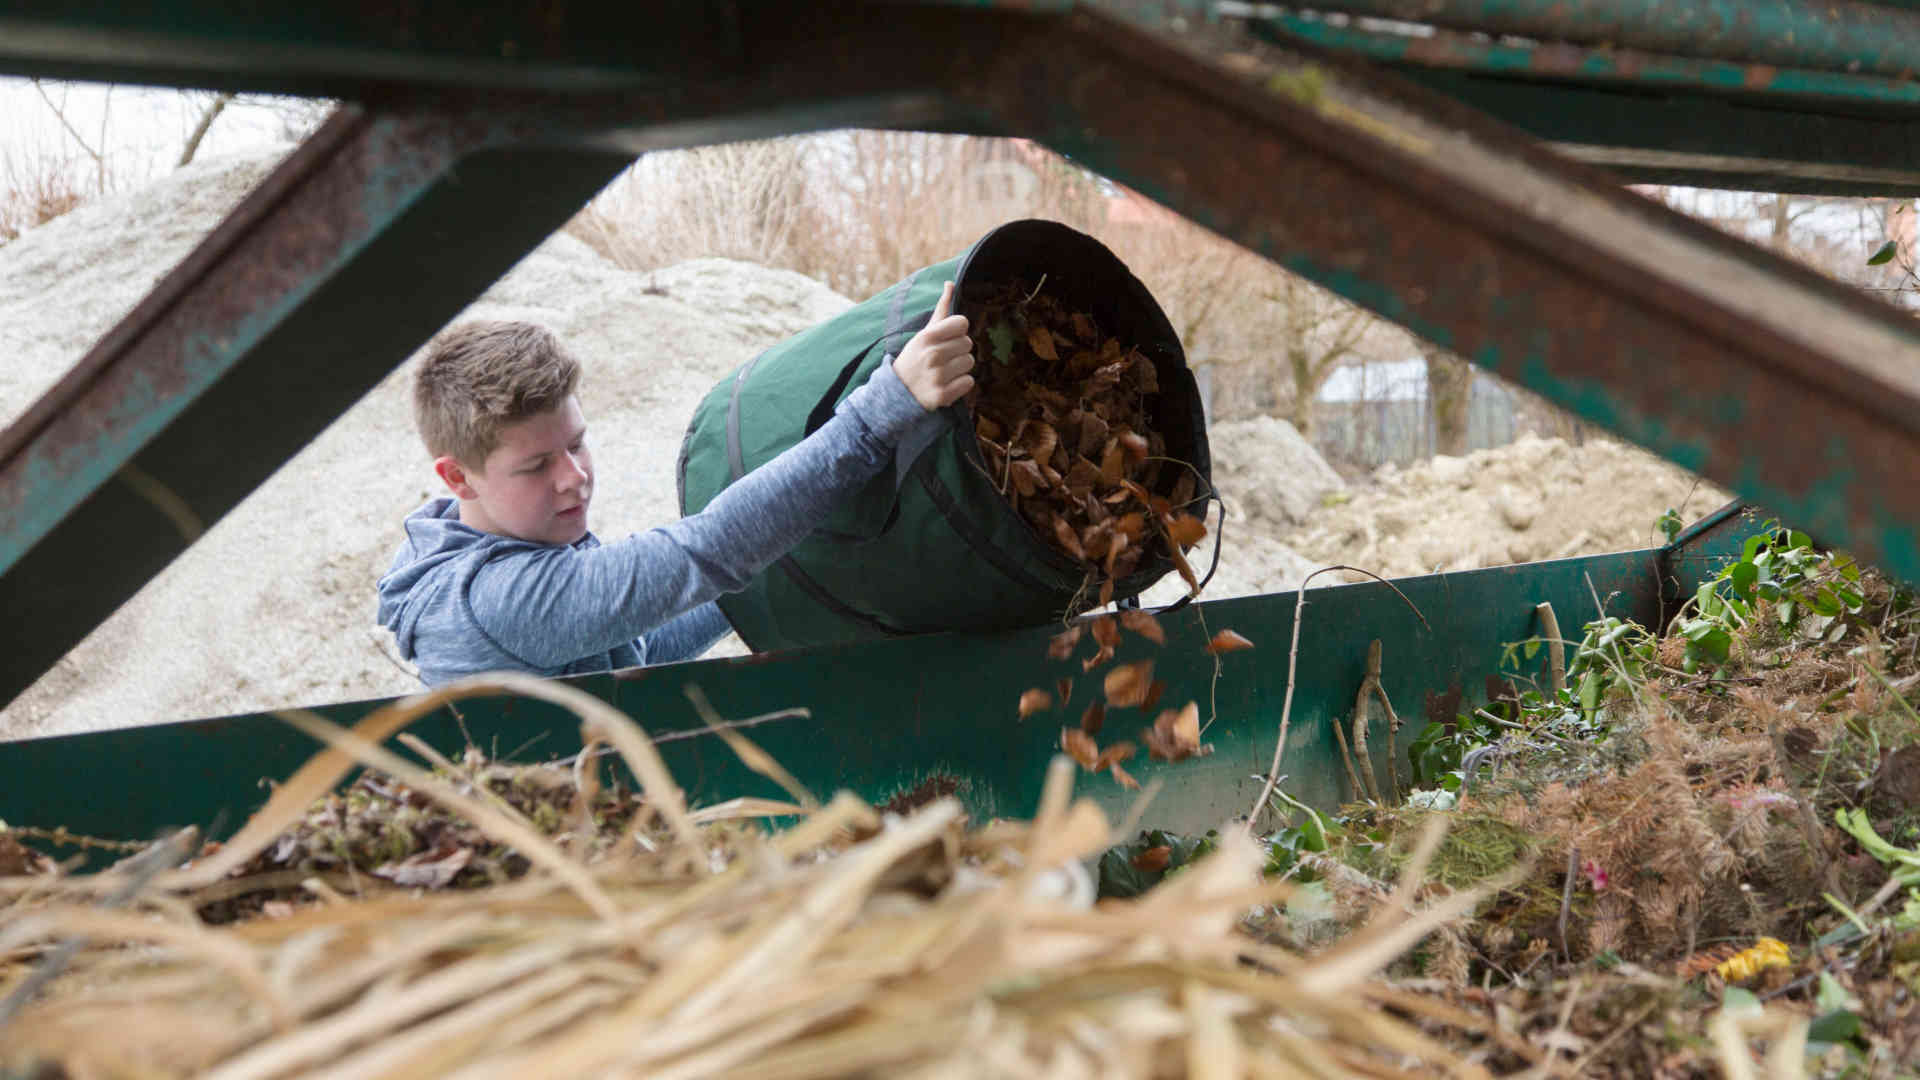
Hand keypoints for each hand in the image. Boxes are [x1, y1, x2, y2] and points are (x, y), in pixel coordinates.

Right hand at [894, 281, 974, 410]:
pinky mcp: (942, 396)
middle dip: (959, 350)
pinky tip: (946, 383)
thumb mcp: (924, 332)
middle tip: (943, 357)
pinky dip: (960, 384)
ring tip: (944, 371)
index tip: (947, 339)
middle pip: (968, 343)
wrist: (898, 393)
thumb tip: (950, 283)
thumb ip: (941, 309)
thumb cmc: (915, 357)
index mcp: (927, 337)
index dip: (958, 331)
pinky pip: (969, 382)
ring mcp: (937, 376)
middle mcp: (932, 355)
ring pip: (970, 362)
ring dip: (960, 367)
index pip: (962, 323)